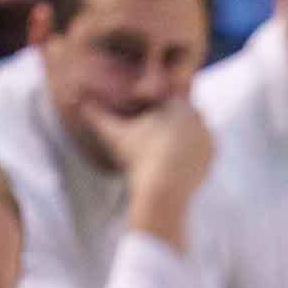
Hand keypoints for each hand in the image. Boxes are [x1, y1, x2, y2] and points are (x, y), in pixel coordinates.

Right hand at [85, 101, 213, 246]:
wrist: (163, 191)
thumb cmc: (137, 159)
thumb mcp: (114, 135)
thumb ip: (96, 115)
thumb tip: (74, 99)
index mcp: (177, 103)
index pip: (165, 96)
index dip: (153, 106)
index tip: (145, 122)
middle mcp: (197, 116)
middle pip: (180, 112)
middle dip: (169, 120)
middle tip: (154, 135)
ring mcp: (207, 135)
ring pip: (192, 129)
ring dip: (181, 134)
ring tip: (164, 147)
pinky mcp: (213, 154)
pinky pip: (201, 147)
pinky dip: (191, 151)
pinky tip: (176, 159)